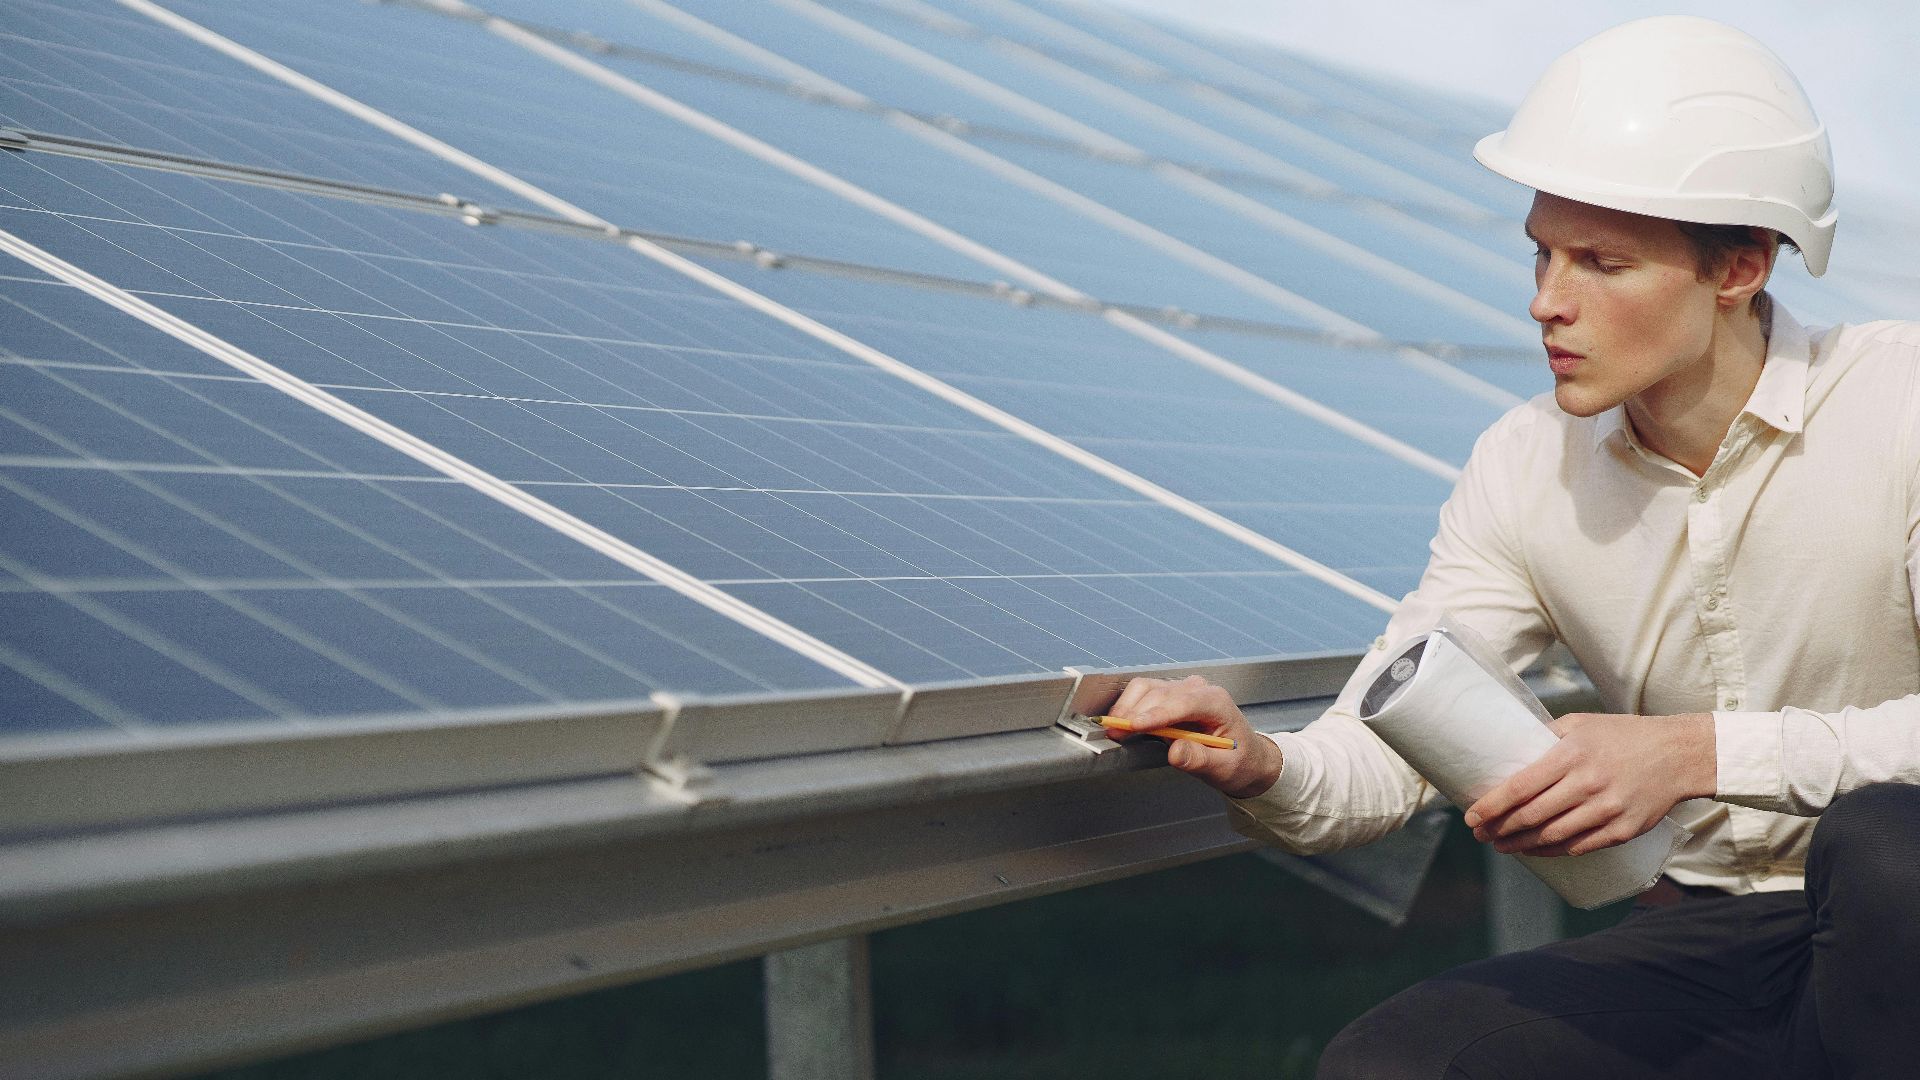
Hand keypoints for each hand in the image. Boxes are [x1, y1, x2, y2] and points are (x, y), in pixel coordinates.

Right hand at [1104, 675, 1281, 798]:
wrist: (1245, 756)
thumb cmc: (1239, 760)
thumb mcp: (1225, 768)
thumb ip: (1201, 760)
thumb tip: (1175, 752)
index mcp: (1216, 702)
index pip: (1183, 702)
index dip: (1156, 714)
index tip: (1135, 726)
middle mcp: (1198, 689)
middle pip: (1159, 694)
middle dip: (1134, 713)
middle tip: (1115, 735)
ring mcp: (1182, 690)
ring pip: (1146, 688)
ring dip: (1127, 707)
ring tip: (1115, 730)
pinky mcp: (1169, 696)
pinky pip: (1143, 693)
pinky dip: (1128, 705)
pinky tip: (1122, 722)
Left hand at [1465, 712, 1715, 856]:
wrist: (1678, 754)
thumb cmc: (1622, 735)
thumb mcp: (1580, 723)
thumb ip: (1544, 736)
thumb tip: (1507, 749)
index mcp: (1572, 755)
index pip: (1521, 787)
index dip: (1492, 806)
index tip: (1471, 816)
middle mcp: (1588, 784)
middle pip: (1532, 816)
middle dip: (1499, 829)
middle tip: (1480, 833)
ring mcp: (1607, 810)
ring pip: (1553, 837)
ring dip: (1520, 845)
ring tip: (1500, 845)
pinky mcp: (1623, 830)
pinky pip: (1579, 847)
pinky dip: (1551, 851)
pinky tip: (1534, 850)